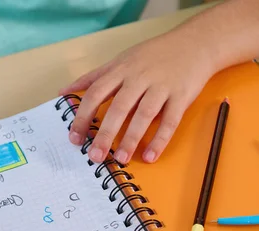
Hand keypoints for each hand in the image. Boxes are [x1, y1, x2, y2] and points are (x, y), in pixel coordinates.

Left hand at [60, 31, 215, 163]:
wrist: (194, 44)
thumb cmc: (153, 55)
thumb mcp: (120, 60)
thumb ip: (93, 77)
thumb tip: (64, 92)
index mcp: (121, 70)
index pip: (96, 94)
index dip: (83, 116)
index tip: (75, 138)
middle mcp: (139, 77)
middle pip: (118, 107)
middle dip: (105, 134)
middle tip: (94, 156)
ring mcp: (161, 86)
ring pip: (143, 114)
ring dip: (131, 138)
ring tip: (120, 159)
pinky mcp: (181, 96)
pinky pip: (170, 121)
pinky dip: (159, 140)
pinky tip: (149, 156)